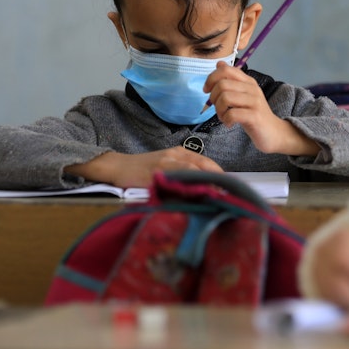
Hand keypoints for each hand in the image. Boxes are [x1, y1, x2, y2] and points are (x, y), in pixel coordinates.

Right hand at [64, 147, 223, 187]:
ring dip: (205, 184)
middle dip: (217, 180)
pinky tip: (194, 196)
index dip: (219, 174)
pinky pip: (174, 180)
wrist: (118, 166)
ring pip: (191, 171)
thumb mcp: (167, 164)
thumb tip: (207, 186)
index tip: (230, 186)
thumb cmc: (145, 168)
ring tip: (216, 196)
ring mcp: (165, 163)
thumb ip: (185, 172)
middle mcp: (175, 155)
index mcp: (180, 152)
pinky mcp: (154, 174)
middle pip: (202, 166)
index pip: (206, 162)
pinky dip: (186, 187)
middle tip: (227, 194)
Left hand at [203, 62, 319, 155]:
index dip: (211, 78)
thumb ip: (231, 80)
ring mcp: (255, 102)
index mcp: (248, 81)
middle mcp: (252, 88)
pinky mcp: (255, 116)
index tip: (207, 90)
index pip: (226, 69)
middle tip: (217, 108)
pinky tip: (229, 123)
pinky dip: (226, 120)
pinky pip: (232, 114)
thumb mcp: (242, 94)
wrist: (273, 132)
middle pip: (222, 84)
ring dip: (219, 110)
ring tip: (223, 116)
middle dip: (213, 98)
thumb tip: (219, 64)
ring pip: (225, 98)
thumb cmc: (254, 114)